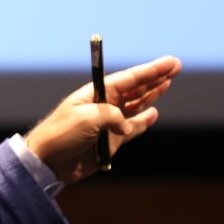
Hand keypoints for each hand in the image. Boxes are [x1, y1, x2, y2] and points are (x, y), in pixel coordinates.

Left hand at [25, 55, 181, 183]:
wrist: (47, 161)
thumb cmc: (61, 134)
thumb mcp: (87, 118)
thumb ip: (112, 116)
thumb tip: (126, 126)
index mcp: (96, 93)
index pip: (129, 78)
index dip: (151, 70)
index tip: (170, 62)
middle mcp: (104, 105)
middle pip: (135, 88)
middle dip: (155, 77)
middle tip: (175, 66)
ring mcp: (108, 123)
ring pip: (136, 105)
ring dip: (151, 94)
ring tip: (167, 83)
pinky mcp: (111, 141)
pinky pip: (132, 128)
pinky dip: (143, 121)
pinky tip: (153, 112)